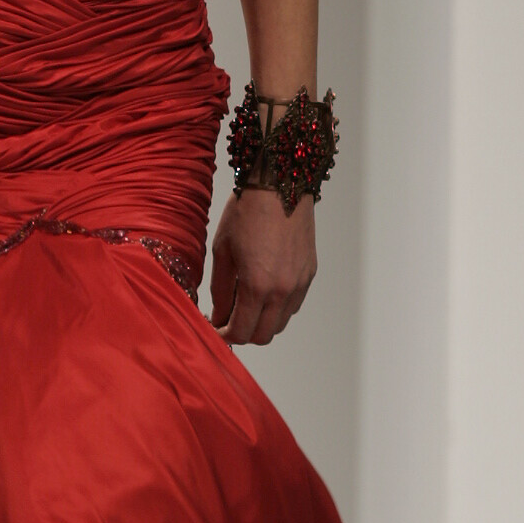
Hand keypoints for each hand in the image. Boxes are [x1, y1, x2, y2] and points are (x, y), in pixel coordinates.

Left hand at [208, 188, 316, 344]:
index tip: (214, 328)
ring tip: (245, 305)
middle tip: (227, 320)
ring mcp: (300, 283)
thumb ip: (221, 291)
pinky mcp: (309, 274)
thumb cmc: (245, 213)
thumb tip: (218, 316)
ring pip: (280, 323)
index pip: (241, 332)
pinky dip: (277, 308)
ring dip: (261, 322)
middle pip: (263, 335)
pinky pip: (293, 305)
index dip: (224, 336)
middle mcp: (283, 290)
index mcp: (257, 286)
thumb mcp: (222, 252)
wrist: (278, 186)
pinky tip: (263, 292)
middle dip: (242, 333)